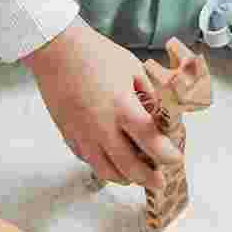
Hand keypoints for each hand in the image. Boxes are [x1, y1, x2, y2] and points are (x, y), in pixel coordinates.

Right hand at [22, 19, 184, 190]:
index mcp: (122, 107)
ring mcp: (83, 134)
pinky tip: (110, 160)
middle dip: (148, 178)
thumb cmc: (95, 54)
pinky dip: (102, 165)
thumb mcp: (132, 68)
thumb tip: (159, 115)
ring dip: (124, 178)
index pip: (151, 141)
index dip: (166, 155)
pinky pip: (87, 160)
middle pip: (129, 166)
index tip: (175, 158)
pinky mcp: (68, 134)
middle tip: (159, 182)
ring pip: (105, 170)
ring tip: (135, 176)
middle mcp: (102, 127)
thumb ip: (148, 94)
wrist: (56, 50)